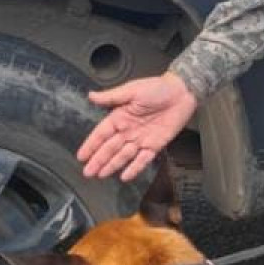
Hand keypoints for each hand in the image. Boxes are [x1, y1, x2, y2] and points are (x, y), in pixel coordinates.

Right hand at [77, 73, 197, 181]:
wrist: (181, 93)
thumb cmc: (157, 88)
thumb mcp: (132, 90)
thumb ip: (111, 96)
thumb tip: (91, 96)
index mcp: (120, 117)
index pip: (101, 134)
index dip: (91, 145)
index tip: (81, 156)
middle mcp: (128, 130)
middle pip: (110, 148)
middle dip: (98, 160)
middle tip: (87, 172)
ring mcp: (141, 139)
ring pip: (123, 156)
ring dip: (112, 166)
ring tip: (100, 175)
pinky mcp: (155, 145)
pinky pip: (143, 159)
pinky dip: (134, 168)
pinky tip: (124, 176)